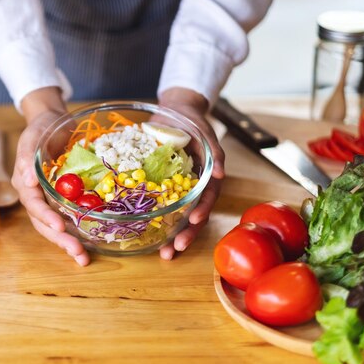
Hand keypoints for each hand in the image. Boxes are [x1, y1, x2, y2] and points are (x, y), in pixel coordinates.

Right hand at [12, 87, 90, 265]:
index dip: (45, 217)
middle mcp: (37, 197)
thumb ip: (27, 156)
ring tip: (83, 258)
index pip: (33, 205)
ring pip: (57, 226)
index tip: (59, 225)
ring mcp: (51, 200)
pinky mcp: (66, 199)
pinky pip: (71, 217)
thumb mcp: (33, 136)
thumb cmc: (41, 129)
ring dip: (69, 243)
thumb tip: (26, 180)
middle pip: (44, 223)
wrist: (54, 123)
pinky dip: (79, 231)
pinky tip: (92, 244)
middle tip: (77, 253)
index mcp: (25, 184)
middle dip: (60, 239)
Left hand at [157, 87, 224, 259]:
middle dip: (185, 234)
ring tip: (163, 253)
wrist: (175, 111)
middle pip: (192, 216)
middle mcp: (192, 188)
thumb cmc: (193, 122)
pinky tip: (143, 233)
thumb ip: (215, 153)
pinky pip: (156, 205)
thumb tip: (220, 175)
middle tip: (174, 250)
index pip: (206, 200)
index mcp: (205, 179)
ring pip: (175, 216)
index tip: (194, 221)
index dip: (202, 212)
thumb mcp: (205, 133)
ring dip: (170, 236)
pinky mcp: (159, 185)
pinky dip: (152, 220)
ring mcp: (176, 188)